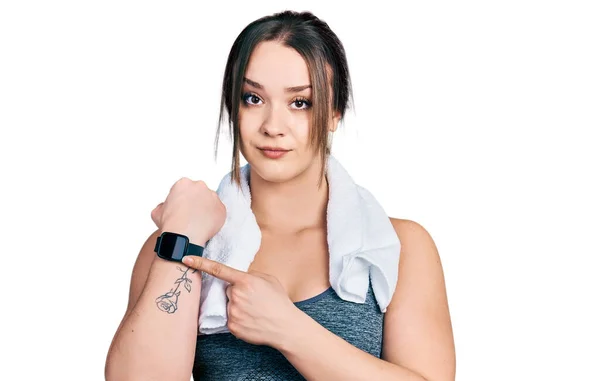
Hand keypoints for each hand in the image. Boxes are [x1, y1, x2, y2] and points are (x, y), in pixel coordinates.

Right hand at [151, 178, 225, 245]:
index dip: (183, 200)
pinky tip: (206, 226)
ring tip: (199, 222)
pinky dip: (214, 218)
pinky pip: (218, 212)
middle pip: (200, 193)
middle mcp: (200, 186)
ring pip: (211, 201)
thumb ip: (163, 205)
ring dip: (207, 209)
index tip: (183, 209)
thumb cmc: (170, 224)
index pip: (185, 189)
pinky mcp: (221, 208)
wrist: (184, 236)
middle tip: (192, 216)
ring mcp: (212, 196)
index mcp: (183, 183)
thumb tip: (165, 206)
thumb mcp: (157, 212)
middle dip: (197, 202)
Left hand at [182, 255, 299, 347]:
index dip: (200, 263)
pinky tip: (251, 320)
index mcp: (245, 281)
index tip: (186, 259)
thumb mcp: (268, 280)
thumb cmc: (279, 302)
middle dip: (237, 293)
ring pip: (228, 305)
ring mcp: (232, 312)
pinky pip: (230, 319)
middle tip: (254, 300)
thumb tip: (238, 278)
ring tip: (254, 311)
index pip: (218, 269)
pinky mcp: (232, 326)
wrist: (285, 326)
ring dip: (237, 306)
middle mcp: (236, 295)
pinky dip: (239, 319)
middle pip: (227, 290)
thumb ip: (251, 275)